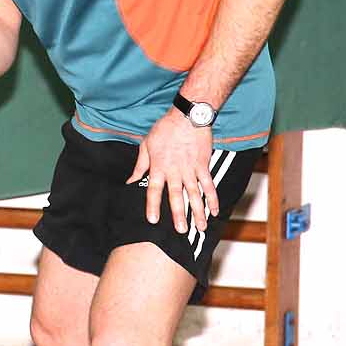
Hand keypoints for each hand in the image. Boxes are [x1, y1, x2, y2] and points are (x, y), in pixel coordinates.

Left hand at [129, 110, 216, 233]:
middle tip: (181, 230)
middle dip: (179, 214)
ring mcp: (191, 169)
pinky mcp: (204, 165)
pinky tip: (215, 211)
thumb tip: (130, 181)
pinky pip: (209, 184)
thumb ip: (140, 165)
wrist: (188, 115)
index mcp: (159, 167)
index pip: (154, 190)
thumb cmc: (165, 129)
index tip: (153, 220)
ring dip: (198, 211)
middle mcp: (175, 171)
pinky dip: (213, 198)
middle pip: (176, 196)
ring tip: (200, 227)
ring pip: (195, 194)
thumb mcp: (146, 145)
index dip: (153, 205)